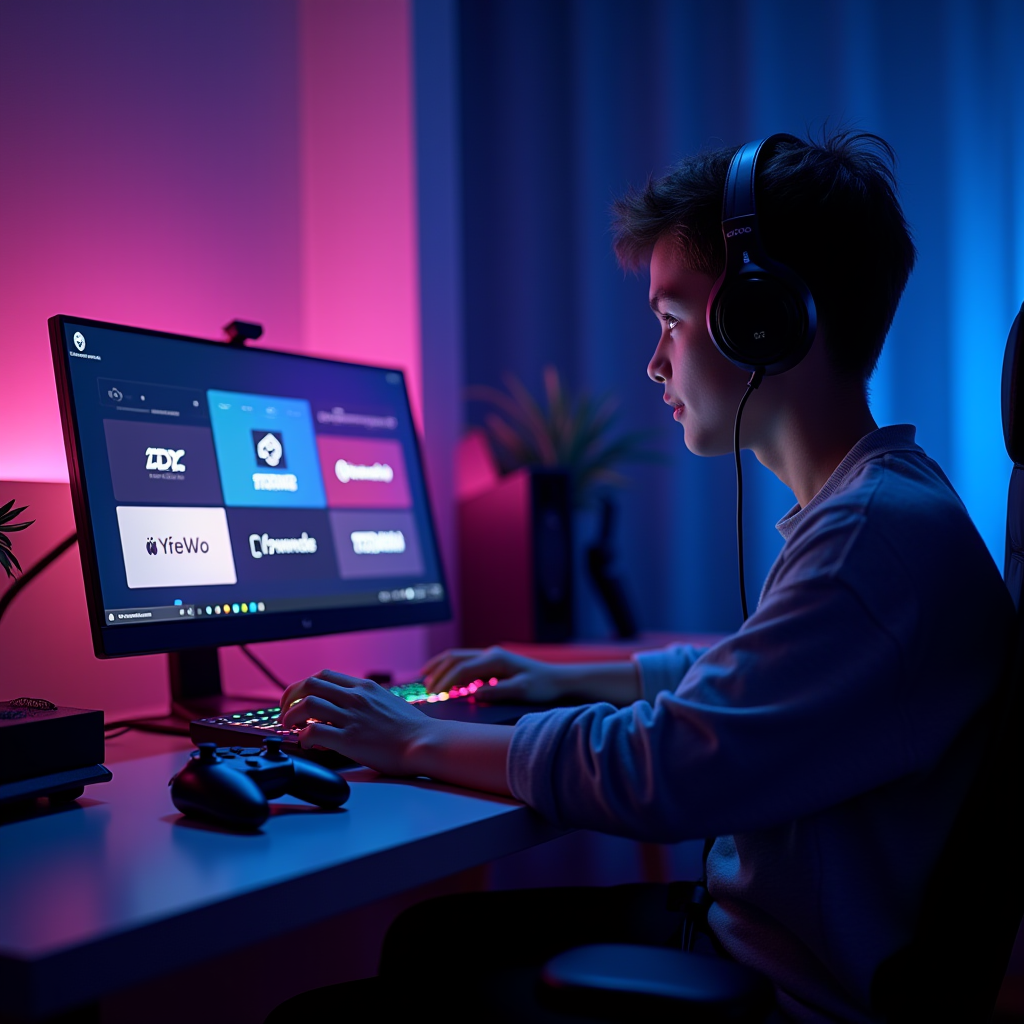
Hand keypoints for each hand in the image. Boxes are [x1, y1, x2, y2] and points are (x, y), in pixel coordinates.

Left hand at [279, 670, 431, 775]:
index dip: (304, 686)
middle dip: (290, 697)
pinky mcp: (350, 739)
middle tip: (286, 712)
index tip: (298, 700)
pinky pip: (314, 732)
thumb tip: (350, 706)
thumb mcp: (387, 702)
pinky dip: (303, 738)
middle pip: (309, 684)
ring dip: (291, 716)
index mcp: (364, 687)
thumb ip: (367, 700)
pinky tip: (306, 744)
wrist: (425, 742)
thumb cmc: (412, 728)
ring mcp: (352, 717)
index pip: (324, 676)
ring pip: (307, 704)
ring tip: (290, 727)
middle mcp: (355, 697)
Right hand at [421, 646, 569, 702]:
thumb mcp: (522, 691)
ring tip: (425, 677)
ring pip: (458, 656)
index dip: (446, 682)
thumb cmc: (542, 686)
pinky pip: (465, 662)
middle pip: (455, 658)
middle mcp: (490, 654)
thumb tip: (474, 694)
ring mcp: (491, 656)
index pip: (462, 669)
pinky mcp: (492, 662)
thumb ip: (497, 692)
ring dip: (441, 666)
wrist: (558, 679)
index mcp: (495, 659)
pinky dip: (451, 668)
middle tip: (424, 687)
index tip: (434, 695)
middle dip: (437, 671)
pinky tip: (445, 678)